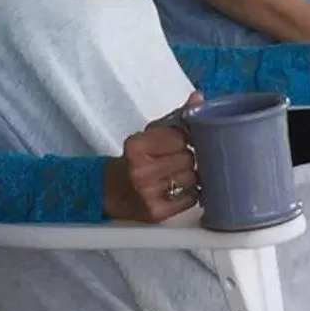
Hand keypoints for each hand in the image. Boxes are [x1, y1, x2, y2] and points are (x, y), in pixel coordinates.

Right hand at [105, 107, 200, 222]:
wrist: (110, 191)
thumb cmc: (135, 159)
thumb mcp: (149, 134)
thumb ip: (176, 117)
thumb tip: (199, 98)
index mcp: (136, 145)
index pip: (180, 138)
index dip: (187, 139)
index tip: (184, 142)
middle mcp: (140, 169)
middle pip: (188, 159)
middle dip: (189, 158)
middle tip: (179, 160)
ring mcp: (147, 193)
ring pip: (193, 179)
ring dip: (192, 176)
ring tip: (178, 174)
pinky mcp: (156, 213)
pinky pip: (191, 199)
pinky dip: (191, 193)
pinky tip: (179, 189)